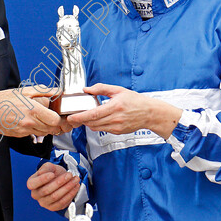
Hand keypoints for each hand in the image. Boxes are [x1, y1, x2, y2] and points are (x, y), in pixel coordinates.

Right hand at [0, 85, 70, 137]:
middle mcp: (31, 122)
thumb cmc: (4, 100)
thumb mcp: (24, 91)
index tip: (57, 112)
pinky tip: (33, 121)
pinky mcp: (22, 134)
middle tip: (52, 115)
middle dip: (55, 123)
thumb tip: (56, 90)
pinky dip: (38, 129)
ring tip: (42, 118)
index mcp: (33, 110)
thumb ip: (43, 91)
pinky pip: (35, 134)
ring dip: (47, 127)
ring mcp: (26, 130)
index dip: (59, 117)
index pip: (55, 120)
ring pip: (45, 133)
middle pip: (52, 128)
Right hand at [27, 162, 79, 211]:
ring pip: (56, 197)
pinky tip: (75, 187)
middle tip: (69, 175)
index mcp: (32, 184)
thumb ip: (45, 168)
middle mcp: (36, 195)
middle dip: (60, 182)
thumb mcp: (48, 166)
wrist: (59, 179)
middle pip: (47, 190)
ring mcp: (44, 203)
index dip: (42, 179)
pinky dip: (70, 195)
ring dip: (67, 188)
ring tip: (75, 180)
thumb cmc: (52, 173)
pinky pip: (62, 203)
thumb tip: (45, 173)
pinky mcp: (53, 207)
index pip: (33, 184)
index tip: (52, 174)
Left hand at [66, 83, 181, 138]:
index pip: (93, 114)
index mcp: (115, 106)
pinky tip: (97, 119)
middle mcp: (115, 118)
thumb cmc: (135, 100)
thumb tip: (87, 89)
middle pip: (92, 122)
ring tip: (84, 117)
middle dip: (81, 120)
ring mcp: (117, 127)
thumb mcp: (118, 90)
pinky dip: (96, 125)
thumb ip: (101, 88)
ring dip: (88, 123)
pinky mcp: (118, 132)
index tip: (71, 117)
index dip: (80, 117)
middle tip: (73, 116)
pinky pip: (102, 130)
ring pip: (96, 127)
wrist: (149, 113)